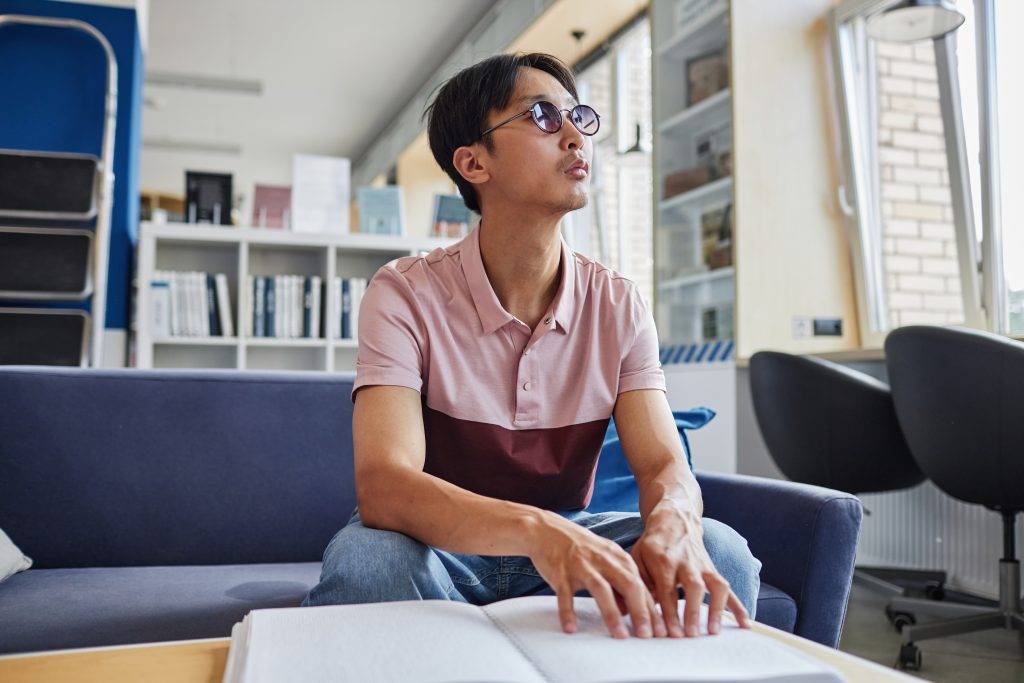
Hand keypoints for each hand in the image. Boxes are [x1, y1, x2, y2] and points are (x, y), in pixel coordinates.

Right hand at [529, 512, 666, 638]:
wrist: (546, 529)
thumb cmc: (579, 549)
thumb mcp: (604, 559)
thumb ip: (619, 582)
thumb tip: (629, 611)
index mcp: (617, 557)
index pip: (640, 584)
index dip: (652, 608)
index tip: (660, 631)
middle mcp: (602, 560)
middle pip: (627, 585)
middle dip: (640, 611)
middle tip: (647, 636)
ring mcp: (580, 565)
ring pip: (601, 589)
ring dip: (612, 613)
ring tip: (620, 635)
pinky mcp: (560, 572)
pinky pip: (565, 594)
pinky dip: (568, 612)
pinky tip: (571, 629)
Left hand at [630, 509, 750, 637]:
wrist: (675, 520)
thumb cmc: (652, 544)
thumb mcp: (637, 557)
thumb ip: (638, 582)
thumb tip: (635, 610)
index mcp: (664, 560)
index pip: (666, 589)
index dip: (668, 611)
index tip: (668, 633)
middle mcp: (686, 562)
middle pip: (693, 586)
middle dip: (692, 611)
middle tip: (690, 635)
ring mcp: (703, 565)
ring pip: (715, 585)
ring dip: (717, 608)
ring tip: (713, 632)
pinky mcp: (713, 569)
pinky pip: (728, 587)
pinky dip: (738, 606)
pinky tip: (744, 624)